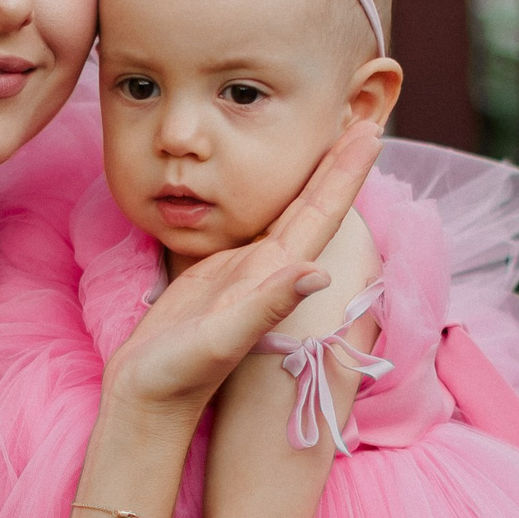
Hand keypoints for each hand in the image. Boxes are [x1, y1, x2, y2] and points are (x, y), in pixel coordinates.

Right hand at [106, 120, 384, 422]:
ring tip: (333, 139)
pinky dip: (271, 200)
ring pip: (287, 212)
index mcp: (273, 276)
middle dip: (338, 162)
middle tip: (365, 116)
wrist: (147, 400)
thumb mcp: (222, 340)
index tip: (371, 132)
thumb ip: (267, 306)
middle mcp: (267, 271)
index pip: (322, 215)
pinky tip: (277, 188)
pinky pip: (253, 226)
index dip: (347, 173)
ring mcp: (244, 272)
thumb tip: (320, 272)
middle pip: (312, 205)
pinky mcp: (216, 275)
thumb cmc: (178, 376)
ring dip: (313, 177)